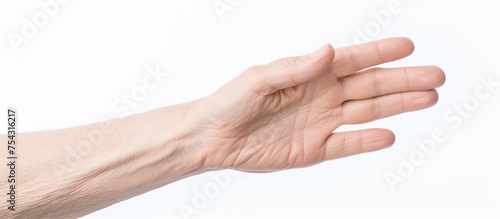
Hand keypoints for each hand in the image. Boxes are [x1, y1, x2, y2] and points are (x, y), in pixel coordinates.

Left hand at [195, 37, 444, 171]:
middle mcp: (321, 95)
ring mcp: (320, 122)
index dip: (381, 53)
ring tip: (427, 99)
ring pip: (367, 112)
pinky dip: (367, 140)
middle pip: (370, 86)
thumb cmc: (230, 101)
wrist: (213, 137)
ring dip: (397, 107)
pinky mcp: (314, 148)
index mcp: (310, 73)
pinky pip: (346, 144)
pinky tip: (389, 135)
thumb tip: (329, 51)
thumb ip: (296, 68)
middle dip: (403, 81)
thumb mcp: (259, 79)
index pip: (353, 60)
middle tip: (435, 76)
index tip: (409, 46)